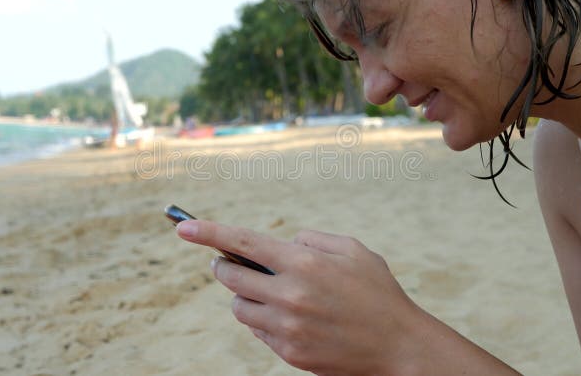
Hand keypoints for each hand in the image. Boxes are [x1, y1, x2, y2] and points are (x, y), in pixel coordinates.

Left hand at [176, 219, 425, 374]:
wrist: (398, 347)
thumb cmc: (378, 292)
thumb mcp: (353, 250)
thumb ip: (312, 240)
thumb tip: (283, 244)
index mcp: (303, 263)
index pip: (242, 242)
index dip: (208, 232)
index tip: (182, 228)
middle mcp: (289, 295)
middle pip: (229, 277)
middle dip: (225, 266)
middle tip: (230, 262)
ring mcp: (286, 327)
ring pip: (240, 307)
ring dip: (246, 295)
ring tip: (270, 292)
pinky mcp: (288, 352)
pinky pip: (258, 331)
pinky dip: (264, 320)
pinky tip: (290, 316)